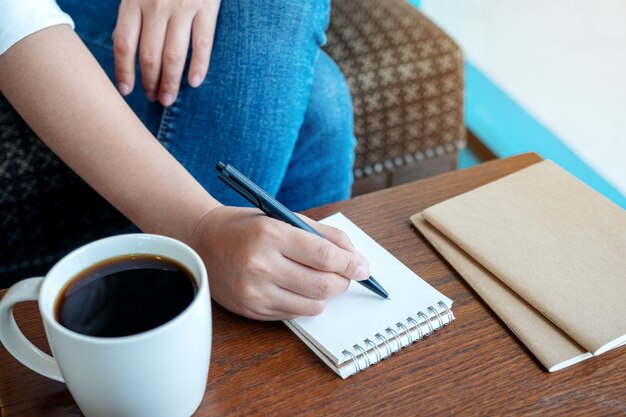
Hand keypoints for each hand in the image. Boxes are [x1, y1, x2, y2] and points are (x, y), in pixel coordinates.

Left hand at [112, 0, 220, 105]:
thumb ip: (131, 11)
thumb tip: (124, 46)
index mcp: (134, 0)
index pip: (124, 44)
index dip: (124, 71)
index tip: (126, 90)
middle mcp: (156, 6)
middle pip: (149, 56)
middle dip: (150, 82)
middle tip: (153, 99)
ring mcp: (183, 8)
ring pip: (174, 56)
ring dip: (170, 82)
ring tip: (168, 99)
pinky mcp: (206, 8)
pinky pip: (202, 44)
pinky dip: (199, 66)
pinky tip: (195, 82)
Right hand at [191, 206, 370, 320]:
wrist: (201, 242)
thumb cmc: (246, 227)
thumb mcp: (283, 217)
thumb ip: (323, 234)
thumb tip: (355, 257)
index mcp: (271, 234)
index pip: (324, 256)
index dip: (351, 264)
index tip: (363, 267)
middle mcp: (261, 265)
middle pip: (323, 285)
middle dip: (344, 281)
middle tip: (347, 274)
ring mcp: (255, 292)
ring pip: (313, 306)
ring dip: (326, 295)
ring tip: (321, 280)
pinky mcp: (251, 310)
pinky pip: (294, 314)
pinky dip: (306, 303)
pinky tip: (298, 287)